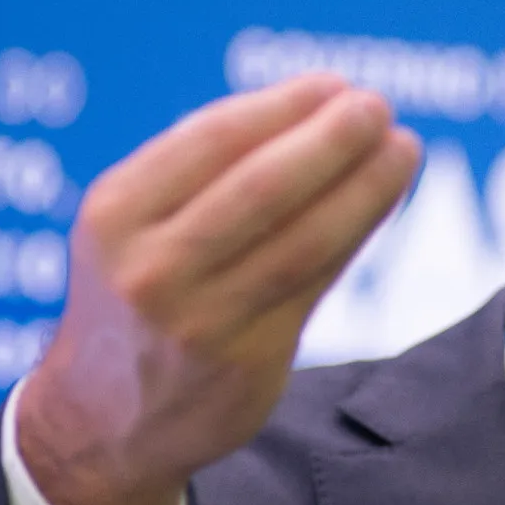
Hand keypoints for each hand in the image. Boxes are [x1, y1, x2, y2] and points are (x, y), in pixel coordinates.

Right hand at [18, 74, 421, 504]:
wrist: (102, 420)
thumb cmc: (136, 294)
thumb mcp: (131, 226)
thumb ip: (203, 174)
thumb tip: (316, 108)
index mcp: (115, 214)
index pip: (212, 139)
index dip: (282, 106)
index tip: (333, 84)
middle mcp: (151, 268)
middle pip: (263, 187)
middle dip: (331, 139)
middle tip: (377, 106)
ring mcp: (200, 322)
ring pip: (303, 241)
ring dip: (364, 188)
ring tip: (401, 149)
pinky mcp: (246, 363)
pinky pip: (315, 285)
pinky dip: (354, 235)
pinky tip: (381, 202)